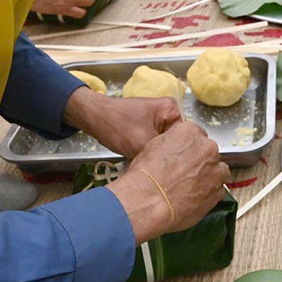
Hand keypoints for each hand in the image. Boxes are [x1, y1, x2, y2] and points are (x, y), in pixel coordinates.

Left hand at [65, 87, 182, 160]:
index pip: (188, 136)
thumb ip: (162, 156)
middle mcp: (169, 114)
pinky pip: (157, 145)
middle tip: (165, 171)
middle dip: (170, 156)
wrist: (93, 118)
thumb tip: (177, 172)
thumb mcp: (142, 143)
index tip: (178, 170)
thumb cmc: (116, 125)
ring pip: (166, 146)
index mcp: (172, 110)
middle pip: (178, 141)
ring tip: (155, 169)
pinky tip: (148, 164)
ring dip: (160, 156)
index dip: (183, 154)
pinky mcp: (149, 129)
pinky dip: (152, 154)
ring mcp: (159, 121)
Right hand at [107, 122, 227, 241]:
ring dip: (208, 177)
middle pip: (208, 152)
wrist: (150, 201)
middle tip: (185, 174)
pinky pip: (218, 190)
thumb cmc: (146, 177)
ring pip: (218, 170)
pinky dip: (209, 194)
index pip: (197, 135)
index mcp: (189, 132)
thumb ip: (171, 144)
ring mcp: (215, 169)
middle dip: (200, 162)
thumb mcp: (152, 148)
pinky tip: (193, 199)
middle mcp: (206, 147)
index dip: (189, 149)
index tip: (184, 157)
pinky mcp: (218, 190)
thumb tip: (174, 151)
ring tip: (191, 187)